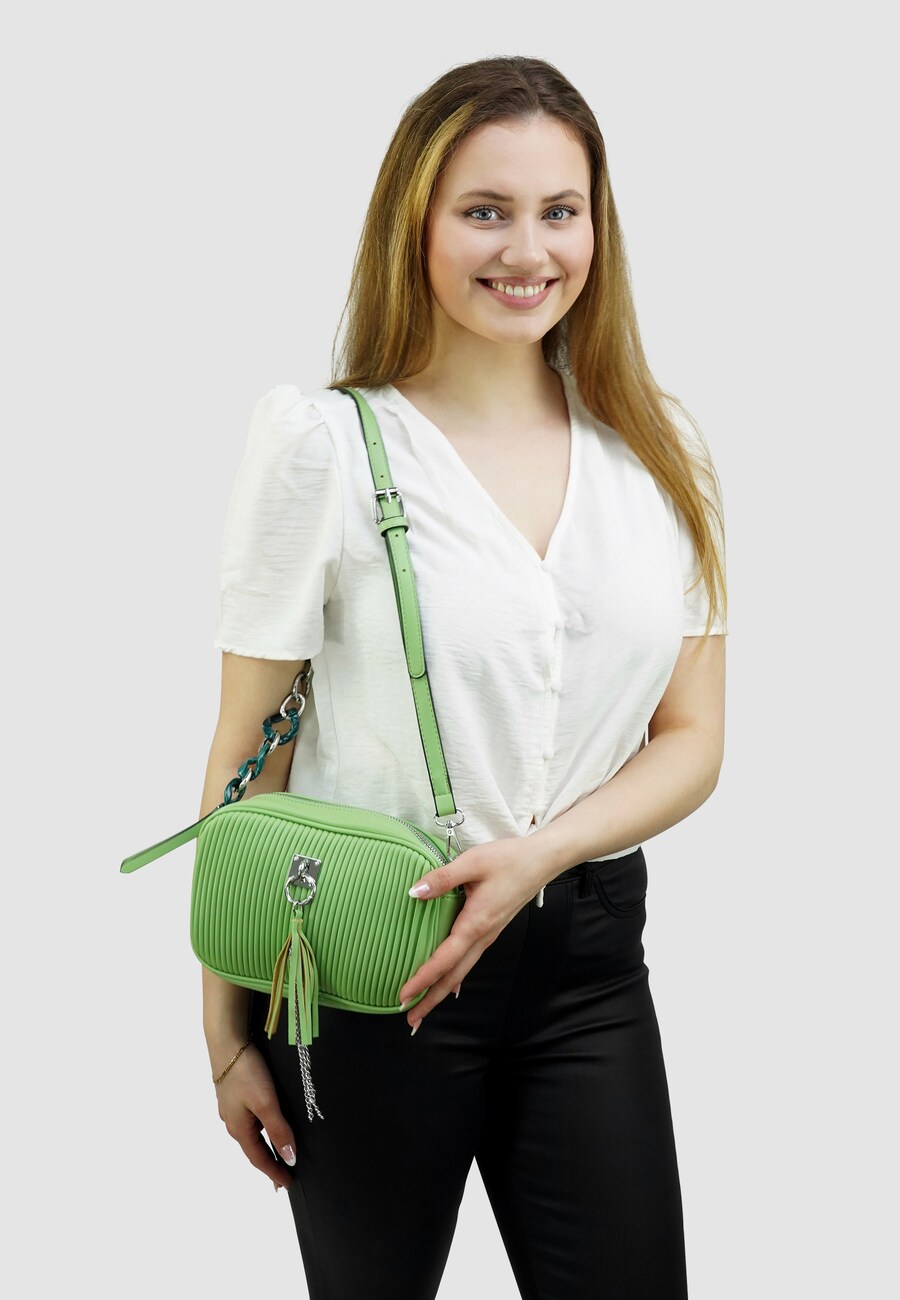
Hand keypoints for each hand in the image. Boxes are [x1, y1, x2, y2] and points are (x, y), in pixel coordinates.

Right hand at [212, 1041, 296, 1190]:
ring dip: (264, 1144)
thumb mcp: (266, 1103)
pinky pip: (250, 1118)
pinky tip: (267, 1121)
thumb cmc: (246, 1072)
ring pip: (251, 1132)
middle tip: (283, 1174)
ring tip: (278, 1151)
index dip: (274, 1172)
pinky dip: (261, 1127)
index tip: (286, 1185)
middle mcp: (233, 1121)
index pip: (259, 1159)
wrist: (227, 1041)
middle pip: (254, 1148)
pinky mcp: (234, 1092)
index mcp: (239, 1129)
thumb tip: (289, 1158)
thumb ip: (278, 1130)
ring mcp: (231, 1107)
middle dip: (269, 1162)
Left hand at [397, 836, 554, 1029]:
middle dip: (431, 999)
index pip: (444, 960)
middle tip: (411, 1019)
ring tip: (423, 1005)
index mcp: (476, 923)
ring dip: (441, 990)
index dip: (422, 979)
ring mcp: (488, 935)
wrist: (542, 861)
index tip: (403, 995)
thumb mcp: (472, 862)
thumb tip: (414, 892)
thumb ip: (442, 878)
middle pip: (453, 977)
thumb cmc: (510, 859)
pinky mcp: (491, 929)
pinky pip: (470, 960)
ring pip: (462, 971)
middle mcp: (483, 936)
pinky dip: (455, 976)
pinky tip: (451, 983)